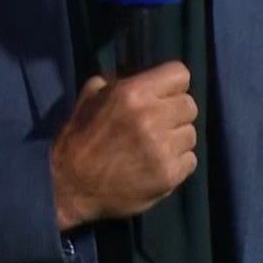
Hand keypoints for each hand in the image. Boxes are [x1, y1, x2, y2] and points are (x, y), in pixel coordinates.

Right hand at [49, 60, 197, 229]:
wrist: (70, 187)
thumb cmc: (78, 140)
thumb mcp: (88, 99)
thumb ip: (115, 83)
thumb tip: (139, 79)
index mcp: (132, 93)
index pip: (180, 75)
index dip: (171, 86)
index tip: (161, 96)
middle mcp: (152, 117)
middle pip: (190, 105)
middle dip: (174, 113)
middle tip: (157, 124)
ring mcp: (163, 148)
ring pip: (191, 133)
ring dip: (176, 139)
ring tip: (155, 147)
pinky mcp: (169, 175)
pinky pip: (190, 160)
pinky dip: (177, 162)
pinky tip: (157, 164)